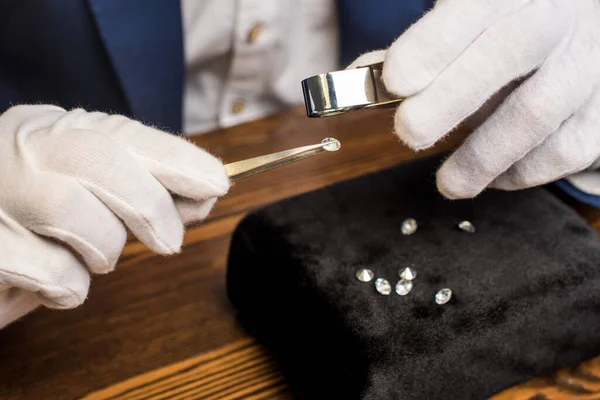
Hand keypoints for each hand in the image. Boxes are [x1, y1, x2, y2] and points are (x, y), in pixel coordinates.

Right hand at [0, 105, 228, 326]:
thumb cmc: (41, 231)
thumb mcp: (95, 203)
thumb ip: (144, 195)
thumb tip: (203, 196)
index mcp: (53, 132)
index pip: (123, 133)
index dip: (175, 158)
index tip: (217, 183)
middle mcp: (19, 149)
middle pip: (97, 157)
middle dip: (149, 204)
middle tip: (169, 242)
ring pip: (69, 208)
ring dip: (102, 248)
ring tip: (93, 259)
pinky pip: (44, 267)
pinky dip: (68, 285)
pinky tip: (58, 285)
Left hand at [350, 0, 599, 198]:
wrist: (588, 31)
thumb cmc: (508, 31)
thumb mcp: (468, 22)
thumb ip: (418, 50)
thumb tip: (359, 80)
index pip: (473, 7)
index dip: (432, 44)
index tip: (395, 81)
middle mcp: (555, 21)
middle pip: (508, 51)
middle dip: (451, 98)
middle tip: (408, 133)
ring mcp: (586, 66)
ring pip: (538, 111)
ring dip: (484, 156)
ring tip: (448, 184)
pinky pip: (565, 149)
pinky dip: (521, 172)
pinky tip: (494, 175)